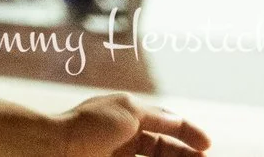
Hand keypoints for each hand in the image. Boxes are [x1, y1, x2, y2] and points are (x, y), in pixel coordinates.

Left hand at [53, 93, 207, 154]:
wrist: (55, 148)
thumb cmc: (90, 125)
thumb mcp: (128, 110)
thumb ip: (156, 115)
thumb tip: (179, 121)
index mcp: (128, 116)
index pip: (165, 124)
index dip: (188, 132)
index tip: (208, 145)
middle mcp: (125, 137)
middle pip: (165, 148)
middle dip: (187, 155)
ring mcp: (119, 156)